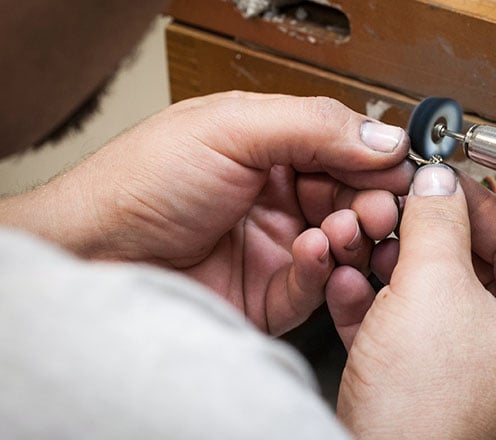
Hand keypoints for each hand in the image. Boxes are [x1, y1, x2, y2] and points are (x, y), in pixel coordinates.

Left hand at [1, 92, 414, 334]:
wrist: (93, 257)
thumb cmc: (140, 184)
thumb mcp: (230, 128)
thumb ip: (314, 126)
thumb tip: (385, 136)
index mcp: (270, 147)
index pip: (344, 149)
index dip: (376, 159)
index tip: (402, 169)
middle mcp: (278, 196)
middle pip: (352, 197)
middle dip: (373, 200)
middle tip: (382, 204)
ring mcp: (276, 246)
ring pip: (343, 243)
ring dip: (353, 234)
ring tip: (347, 227)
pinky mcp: (270, 295)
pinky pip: (317, 285)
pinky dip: (322, 269)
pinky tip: (310, 252)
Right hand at [327, 165, 495, 438]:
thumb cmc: (429, 409)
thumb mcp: (433, 287)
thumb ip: (438, 221)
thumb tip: (439, 182)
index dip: (479, 200)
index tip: (443, 179)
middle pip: (475, 266)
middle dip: (425, 235)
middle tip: (398, 208)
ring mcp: (472, 372)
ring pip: (434, 296)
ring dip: (392, 266)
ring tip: (365, 243)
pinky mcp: (428, 387)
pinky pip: (406, 330)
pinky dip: (376, 305)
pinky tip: (348, 285)